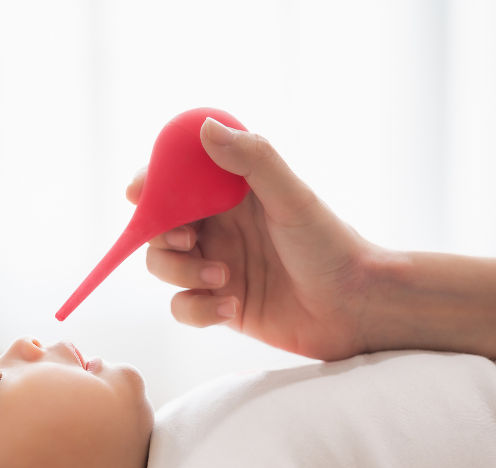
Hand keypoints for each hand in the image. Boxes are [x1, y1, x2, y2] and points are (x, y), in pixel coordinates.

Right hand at [127, 117, 380, 361]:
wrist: (357, 307)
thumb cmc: (332, 246)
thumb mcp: (293, 198)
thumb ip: (252, 161)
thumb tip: (205, 129)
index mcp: (233, 195)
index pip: (178, 180)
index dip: (152, 183)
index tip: (138, 193)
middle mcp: (220, 228)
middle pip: (160, 227)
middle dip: (161, 235)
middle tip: (185, 241)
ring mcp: (216, 267)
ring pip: (164, 267)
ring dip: (182, 273)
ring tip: (223, 278)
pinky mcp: (219, 306)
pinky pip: (183, 307)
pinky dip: (198, 309)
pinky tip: (231, 307)